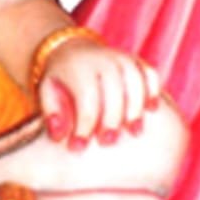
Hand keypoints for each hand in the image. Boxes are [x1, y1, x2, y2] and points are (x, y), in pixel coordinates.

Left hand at [37, 37, 160, 147]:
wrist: (72, 52)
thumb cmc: (60, 81)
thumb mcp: (47, 92)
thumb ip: (51, 113)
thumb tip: (58, 135)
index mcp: (78, 67)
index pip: (86, 99)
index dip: (84, 126)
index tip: (77, 147)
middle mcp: (102, 59)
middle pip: (114, 91)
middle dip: (112, 120)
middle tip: (106, 142)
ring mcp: (121, 58)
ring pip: (136, 82)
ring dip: (137, 109)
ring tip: (134, 132)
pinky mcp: (136, 61)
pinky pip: (149, 73)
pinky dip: (153, 91)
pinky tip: (152, 109)